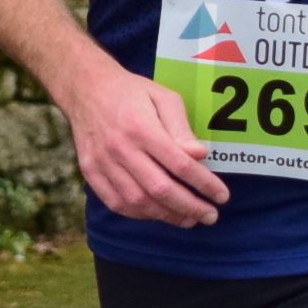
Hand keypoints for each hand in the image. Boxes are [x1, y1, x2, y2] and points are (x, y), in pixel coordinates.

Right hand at [53, 51, 226, 227]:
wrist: (85, 88)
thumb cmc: (131, 91)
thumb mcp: (163, 98)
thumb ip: (181, 128)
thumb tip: (200, 155)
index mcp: (141, 127)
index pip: (179, 164)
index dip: (204, 184)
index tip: (222, 196)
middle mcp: (120, 148)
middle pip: (160, 189)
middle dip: (190, 207)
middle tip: (210, 216)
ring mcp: (102, 163)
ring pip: (138, 201)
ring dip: (167, 216)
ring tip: (189, 219)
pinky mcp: (90, 171)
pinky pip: (116, 203)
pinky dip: (140, 214)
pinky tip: (159, 214)